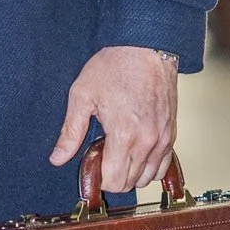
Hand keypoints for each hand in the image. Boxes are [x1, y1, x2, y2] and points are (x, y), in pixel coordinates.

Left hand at [48, 46, 177, 192]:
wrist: (146, 47)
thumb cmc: (115, 66)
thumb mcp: (82, 95)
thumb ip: (70, 131)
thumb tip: (58, 158)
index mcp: (124, 134)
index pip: (115, 181)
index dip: (99, 178)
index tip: (91, 164)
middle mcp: (148, 141)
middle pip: (131, 183)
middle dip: (113, 176)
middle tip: (101, 155)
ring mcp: (163, 138)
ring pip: (149, 178)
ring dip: (131, 173)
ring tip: (117, 152)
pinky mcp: (172, 133)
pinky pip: (163, 164)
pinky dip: (149, 166)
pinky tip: (135, 152)